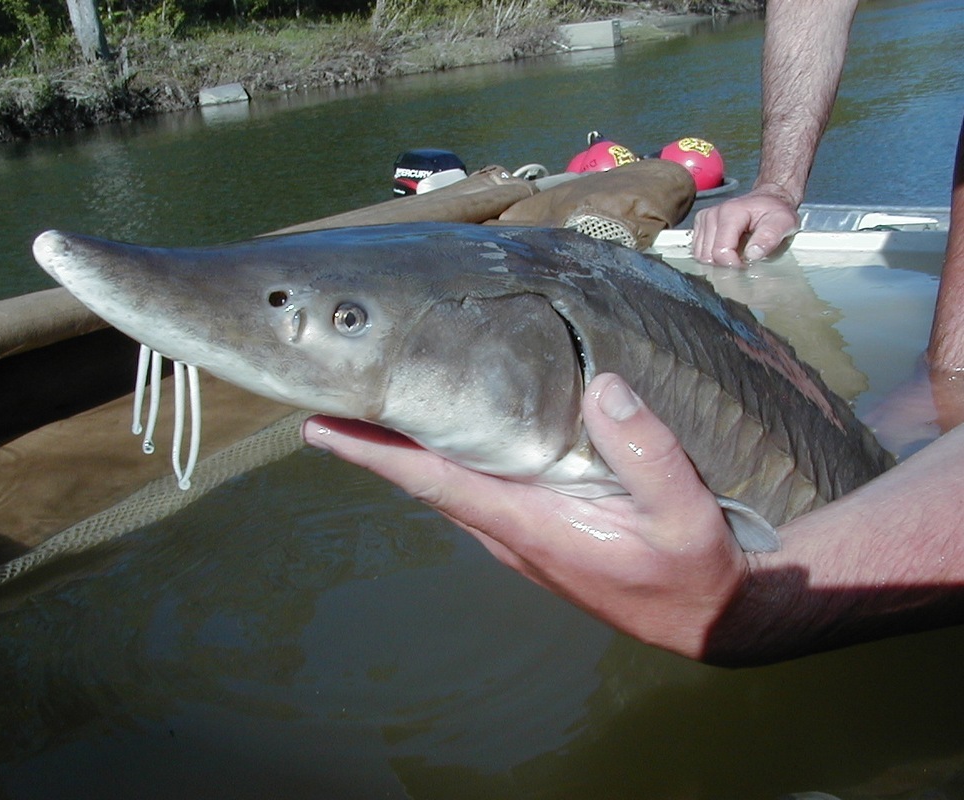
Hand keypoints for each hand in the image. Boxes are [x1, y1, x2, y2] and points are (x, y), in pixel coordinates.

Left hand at [302, 373, 749, 659]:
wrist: (714, 616)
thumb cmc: (696, 570)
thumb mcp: (684, 514)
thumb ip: (646, 452)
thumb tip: (603, 387)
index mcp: (531, 524)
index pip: (435, 481)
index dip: (374, 453)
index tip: (321, 426)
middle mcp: (511, 532)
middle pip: (427, 479)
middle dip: (377, 442)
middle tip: (337, 392)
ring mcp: (521, 536)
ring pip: (449, 485)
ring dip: (407, 450)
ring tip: (377, 404)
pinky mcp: (538, 533)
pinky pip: (476, 490)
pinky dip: (446, 460)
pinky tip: (450, 432)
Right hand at [692, 187, 800, 266]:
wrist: (768, 200)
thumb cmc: (775, 212)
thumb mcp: (784, 223)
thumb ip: (769, 238)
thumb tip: (752, 255)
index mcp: (730, 212)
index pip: (720, 251)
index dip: (734, 264)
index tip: (748, 264)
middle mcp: (712, 214)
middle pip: (708, 256)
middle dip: (725, 264)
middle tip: (743, 260)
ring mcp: (704, 219)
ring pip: (700, 255)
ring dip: (718, 261)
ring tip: (736, 253)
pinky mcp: (700, 225)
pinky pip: (698, 250)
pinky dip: (712, 255)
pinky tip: (727, 249)